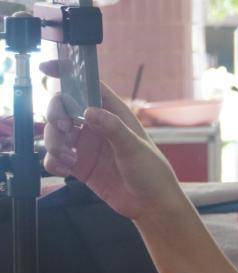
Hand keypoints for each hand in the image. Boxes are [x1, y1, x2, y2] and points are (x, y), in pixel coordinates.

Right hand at [41, 62, 182, 221]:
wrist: (151, 205)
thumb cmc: (152, 173)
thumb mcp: (134, 148)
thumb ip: (113, 129)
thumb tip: (89, 111)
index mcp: (114, 114)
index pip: (89, 85)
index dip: (68, 73)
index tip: (48, 67)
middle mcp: (98, 127)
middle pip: (63, 108)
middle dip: (55, 115)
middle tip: (63, 129)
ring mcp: (87, 146)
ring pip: (56, 134)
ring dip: (54, 142)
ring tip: (67, 157)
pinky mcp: (80, 166)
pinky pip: (55, 158)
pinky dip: (54, 162)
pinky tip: (67, 169)